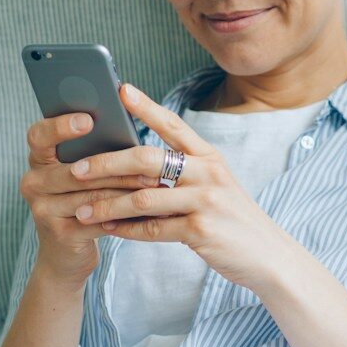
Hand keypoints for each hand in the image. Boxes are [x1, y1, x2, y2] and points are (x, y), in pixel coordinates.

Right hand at [19, 112, 155, 283]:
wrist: (68, 253)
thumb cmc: (87, 201)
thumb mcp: (87, 176)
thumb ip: (97, 154)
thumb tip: (133, 130)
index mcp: (39, 160)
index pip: (39, 136)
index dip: (60, 126)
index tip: (88, 119)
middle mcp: (33, 182)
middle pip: (76, 169)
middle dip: (117, 166)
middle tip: (151, 159)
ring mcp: (42, 209)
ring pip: (91, 194)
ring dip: (128, 190)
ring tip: (157, 183)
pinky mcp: (60, 233)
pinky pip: (98, 219)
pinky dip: (126, 215)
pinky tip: (149, 210)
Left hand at [68, 84, 296, 287]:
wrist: (269, 256)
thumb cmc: (234, 220)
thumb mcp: (216, 187)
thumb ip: (183, 174)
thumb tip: (133, 166)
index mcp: (210, 158)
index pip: (174, 125)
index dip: (146, 107)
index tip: (120, 90)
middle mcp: (209, 174)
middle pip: (147, 159)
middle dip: (107, 163)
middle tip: (77, 169)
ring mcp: (206, 201)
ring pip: (143, 197)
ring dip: (107, 205)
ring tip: (81, 211)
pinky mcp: (201, 230)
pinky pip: (152, 228)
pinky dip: (126, 230)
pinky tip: (108, 230)